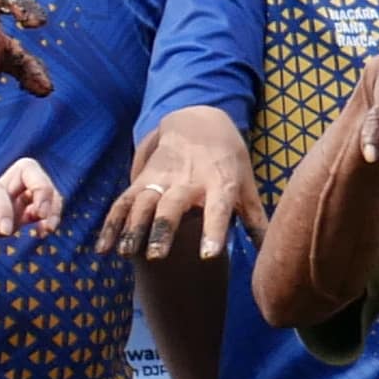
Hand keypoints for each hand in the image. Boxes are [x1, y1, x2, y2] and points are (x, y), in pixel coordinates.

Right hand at [95, 105, 267, 260]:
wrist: (198, 121)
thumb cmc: (230, 161)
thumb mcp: (247, 185)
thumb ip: (257, 220)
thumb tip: (274, 253)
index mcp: (220, 182)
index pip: (219, 208)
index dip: (214, 231)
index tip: (209, 256)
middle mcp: (189, 179)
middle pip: (173, 205)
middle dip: (163, 229)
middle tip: (156, 257)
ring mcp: (161, 177)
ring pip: (144, 202)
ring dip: (133, 227)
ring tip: (126, 253)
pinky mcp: (141, 178)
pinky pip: (123, 201)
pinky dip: (112, 223)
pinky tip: (104, 248)